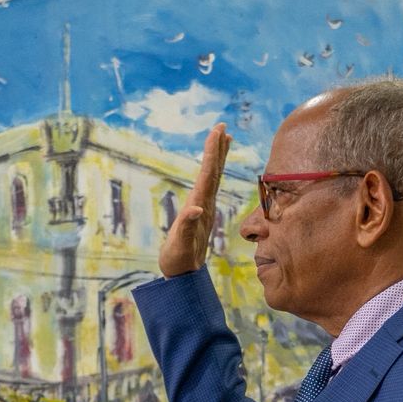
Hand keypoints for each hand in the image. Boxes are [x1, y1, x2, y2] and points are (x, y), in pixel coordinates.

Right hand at [158, 123, 230, 277]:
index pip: (208, 174)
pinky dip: (210, 172)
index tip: (217, 131)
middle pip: (214, 172)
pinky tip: (211, 168)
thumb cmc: (179, 260)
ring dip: (217, 158)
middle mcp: (205, 204)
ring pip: (213, 178)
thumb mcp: (180, 244)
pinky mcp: (200, 213)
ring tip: (223, 139)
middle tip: (222, 126)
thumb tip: (194, 209)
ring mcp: (204, 208)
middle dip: (217, 148)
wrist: (184, 275)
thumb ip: (186, 226)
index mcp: (200, 206)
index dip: (212, 152)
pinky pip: (208, 186)